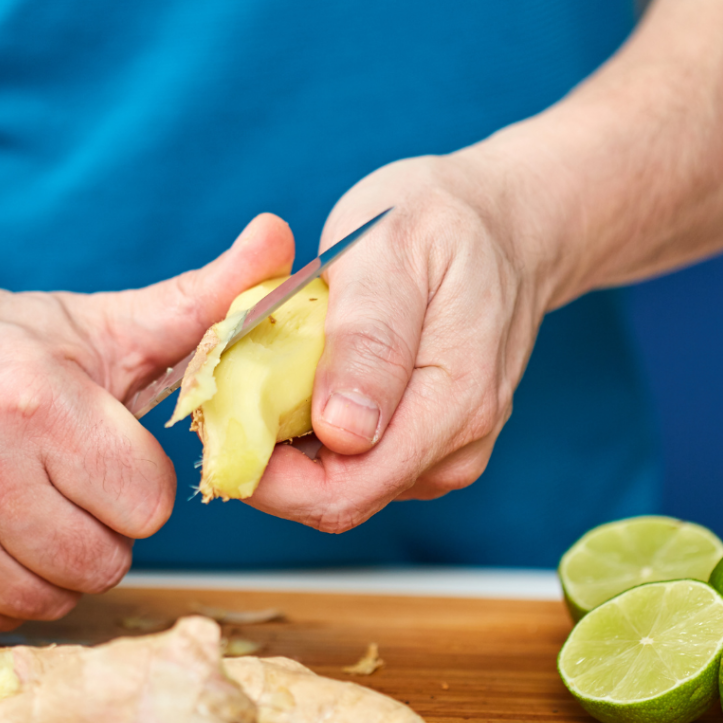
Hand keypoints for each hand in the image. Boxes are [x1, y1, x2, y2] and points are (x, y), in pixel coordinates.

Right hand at [0, 214, 293, 632]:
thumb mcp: (99, 324)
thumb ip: (200, 299)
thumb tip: (281, 238)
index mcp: (35, 402)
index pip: (148, 502)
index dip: (141, 480)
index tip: (112, 452)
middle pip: (107, 559)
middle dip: (105, 524)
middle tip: (73, 480)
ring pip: (56, 598)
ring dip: (60, 560)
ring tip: (33, 502)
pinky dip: (7, 584)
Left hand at [246, 145, 556, 531]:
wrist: (503, 225)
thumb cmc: (440, 222)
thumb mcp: (392, 251)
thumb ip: (369, 342)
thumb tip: (345, 432)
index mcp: (451, 406)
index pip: (343, 491)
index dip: (267, 478)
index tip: (219, 422)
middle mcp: (455, 448)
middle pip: (337, 500)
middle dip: (270, 461)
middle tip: (231, 388)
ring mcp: (444, 452)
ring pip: (342, 486)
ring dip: (290, 445)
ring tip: (271, 371)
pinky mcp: (429, 445)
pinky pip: (358, 465)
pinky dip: (315, 433)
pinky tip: (306, 379)